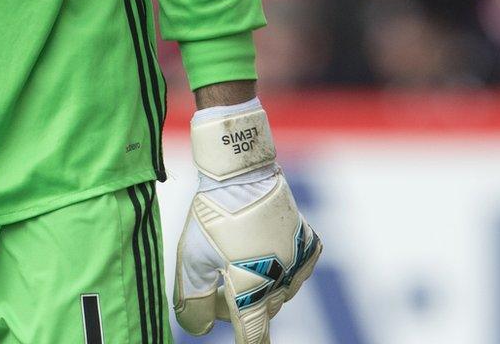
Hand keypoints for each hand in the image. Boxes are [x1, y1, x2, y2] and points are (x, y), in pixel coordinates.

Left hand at [173, 101, 320, 342]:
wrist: (241, 172)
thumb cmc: (212, 215)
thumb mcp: (191, 258)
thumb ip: (193, 299)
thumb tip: (198, 328)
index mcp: (252, 289)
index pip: (252, 335)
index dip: (245, 343)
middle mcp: (281, 281)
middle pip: (261, 310)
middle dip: (240, 305)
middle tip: (218, 283)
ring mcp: (298, 262)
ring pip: (280, 292)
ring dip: (261, 288)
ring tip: (238, 262)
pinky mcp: (308, 244)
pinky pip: (297, 270)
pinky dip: (282, 270)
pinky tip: (267, 255)